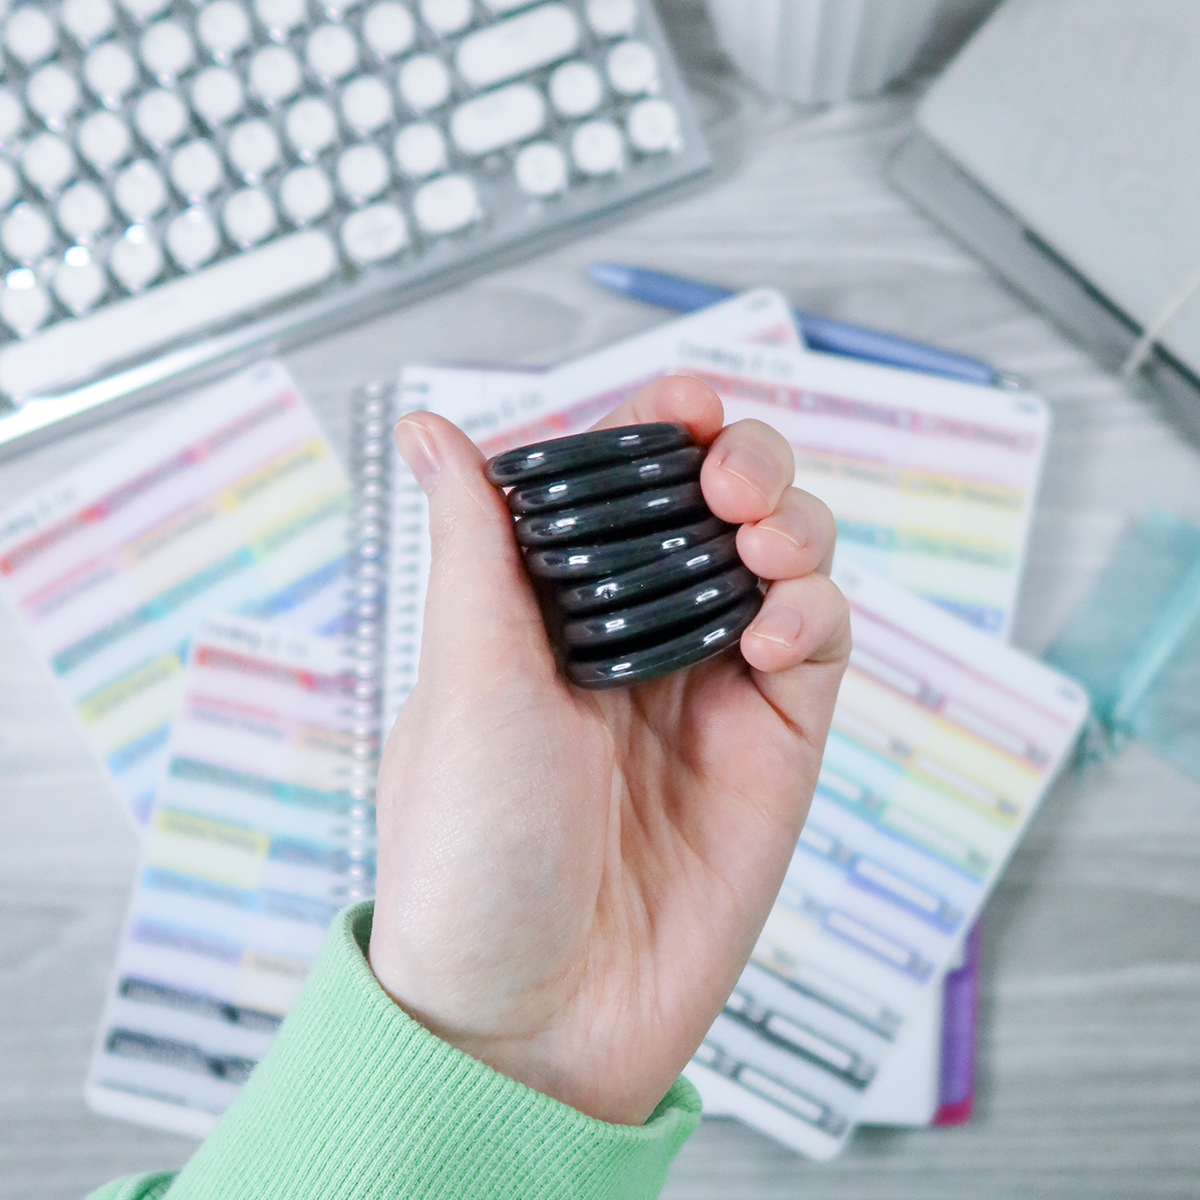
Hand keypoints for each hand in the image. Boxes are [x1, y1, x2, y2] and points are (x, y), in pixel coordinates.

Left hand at [369, 376, 849, 1124]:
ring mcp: (712, 688)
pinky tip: (776, 632)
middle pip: (720, 506)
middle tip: (731, 478)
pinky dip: (814, 611)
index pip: (623, 485)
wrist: (536, 1017)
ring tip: (762, 542)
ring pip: (785, 561)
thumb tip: (432, 428)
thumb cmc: (474, 854)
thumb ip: (476, 547)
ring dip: (792, 524)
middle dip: (744, 463)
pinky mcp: (774, 745)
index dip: (662, 427)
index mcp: (554, 609)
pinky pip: (819, 645)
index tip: (685, 403)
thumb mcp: (465, 680)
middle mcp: (638, 636)